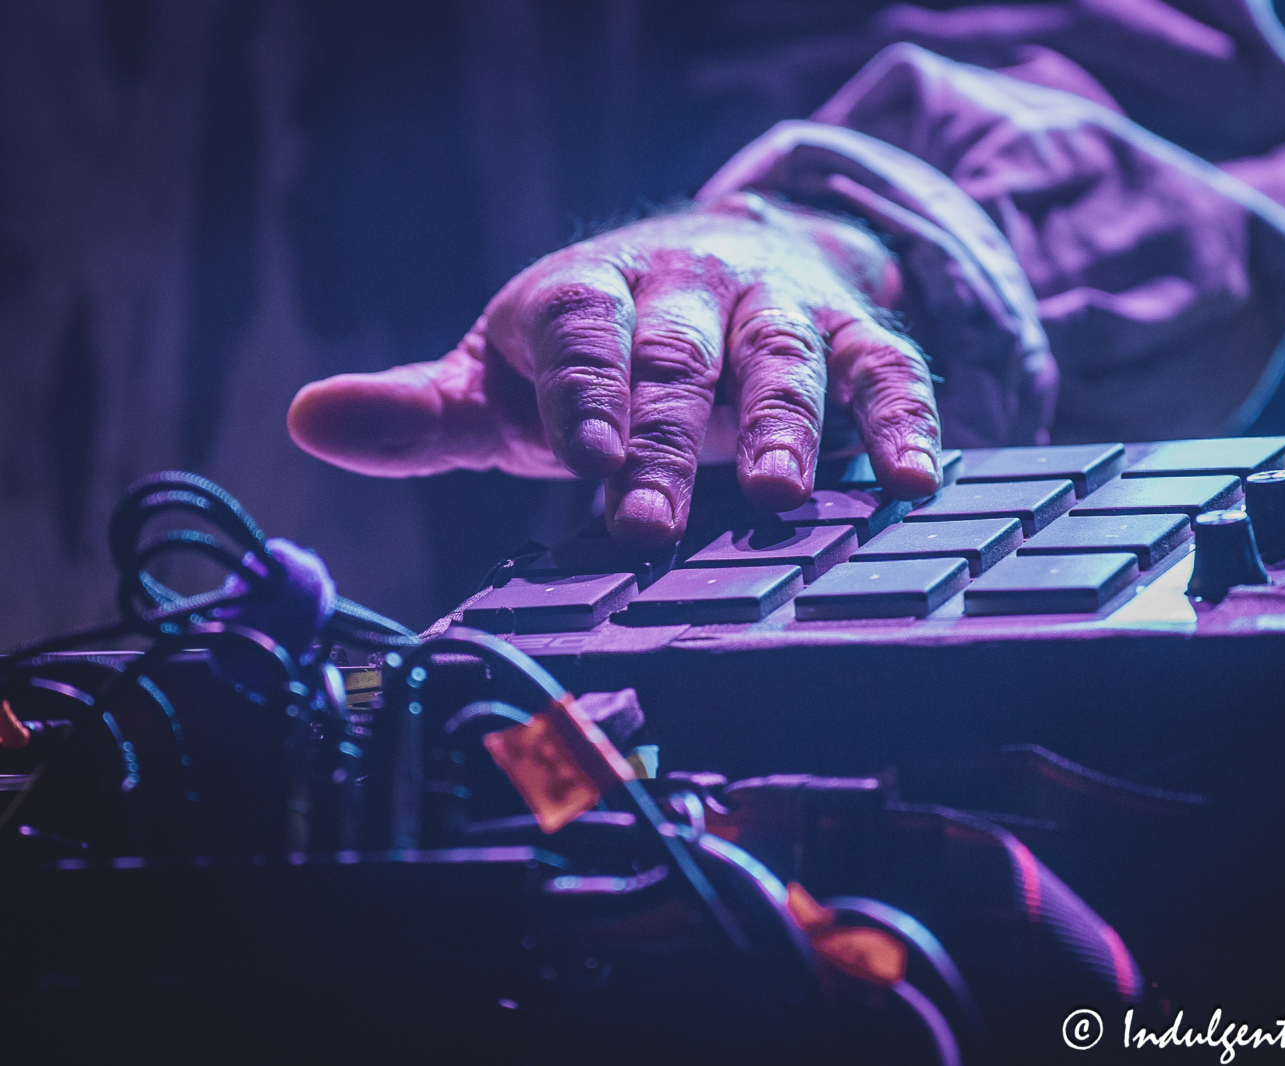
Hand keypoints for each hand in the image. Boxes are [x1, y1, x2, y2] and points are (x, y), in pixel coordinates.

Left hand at [287, 193, 940, 545]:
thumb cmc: (595, 350)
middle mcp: (684, 287)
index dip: (584, 397)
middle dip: (668, 439)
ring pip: (782, 352)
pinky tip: (913, 479)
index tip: (581, 467)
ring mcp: (771, 305)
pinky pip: (883, 364)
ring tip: (780, 495)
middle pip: (679, 355)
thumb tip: (307, 422)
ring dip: (784, 421)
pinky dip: (903, 417)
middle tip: (656, 522)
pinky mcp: (847, 328)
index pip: (582, 335)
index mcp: (587, 295)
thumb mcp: (506, 375)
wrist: (717, 260)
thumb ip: (423, 411)